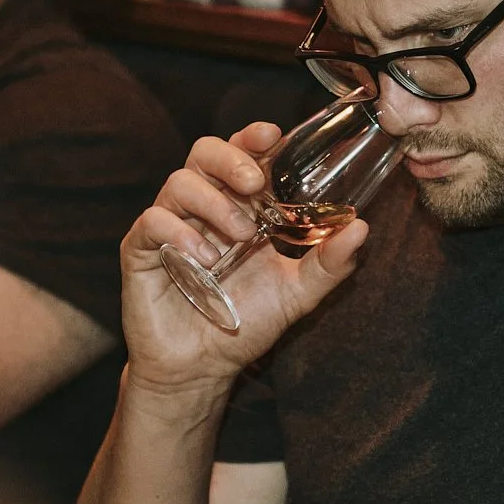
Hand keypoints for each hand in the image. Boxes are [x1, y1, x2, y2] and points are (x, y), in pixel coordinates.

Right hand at [122, 123, 368, 392]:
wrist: (204, 367)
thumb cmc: (246, 322)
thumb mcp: (298, 294)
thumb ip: (329, 262)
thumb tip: (362, 227)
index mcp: (240, 206)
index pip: (243, 154)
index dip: (253, 137)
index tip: (273, 136)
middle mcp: (203, 208)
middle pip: (205, 152)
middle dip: (231, 158)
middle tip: (255, 182)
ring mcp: (170, 225)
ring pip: (180, 182)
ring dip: (214, 203)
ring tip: (239, 237)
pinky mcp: (141, 250)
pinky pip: (152, 221)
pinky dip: (179, 233)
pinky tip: (204, 259)